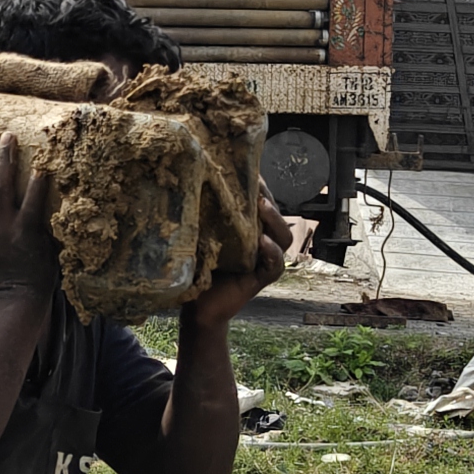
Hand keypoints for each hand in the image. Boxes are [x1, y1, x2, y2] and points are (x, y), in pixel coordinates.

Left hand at [192, 187, 302, 328]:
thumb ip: (205, 213)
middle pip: (275, 214)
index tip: (249, 167)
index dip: (260, 184)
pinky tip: (262, 242)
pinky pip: (275, 263)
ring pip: (282, 236)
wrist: (197, 305)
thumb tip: (191, 178)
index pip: (262, 201)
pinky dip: (271, 252)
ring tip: (261, 206)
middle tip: (256, 182)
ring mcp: (265, 259)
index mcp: (249, 227)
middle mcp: (262, 240)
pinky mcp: (263, 278)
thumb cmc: (198, 266)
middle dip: (267, 196)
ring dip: (274, 219)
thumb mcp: (201, 234)